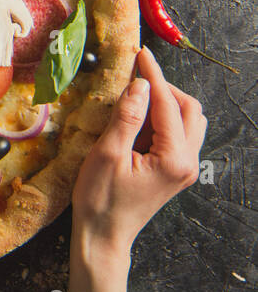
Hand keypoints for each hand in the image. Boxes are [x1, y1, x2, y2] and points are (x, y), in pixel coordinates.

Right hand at [63, 46, 204, 291]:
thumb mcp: (107, 154)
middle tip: (136, 77)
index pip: (168, 104)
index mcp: (174, 157)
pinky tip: (138, 120)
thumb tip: (140, 85)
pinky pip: (178, 136)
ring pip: (189, 122)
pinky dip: (162, 120)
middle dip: (165, 89)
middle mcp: (188, 162)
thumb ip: (127, 118)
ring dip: (166, 104)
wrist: (103, 236)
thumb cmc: (100, 200)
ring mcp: (184, 169)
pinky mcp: (174, 172)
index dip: (154, 76)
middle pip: (190, 110)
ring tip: (136, 98)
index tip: (140, 54)